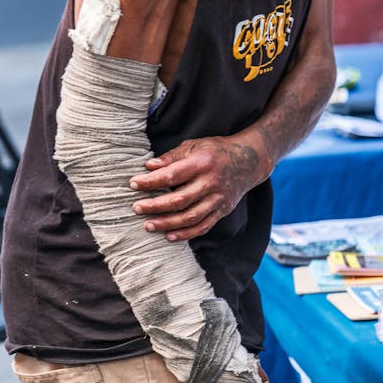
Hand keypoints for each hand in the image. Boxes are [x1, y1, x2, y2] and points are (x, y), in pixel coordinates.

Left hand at [129, 135, 270, 240]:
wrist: (249, 161)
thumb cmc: (215, 151)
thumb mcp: (193, 146)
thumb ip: (171, 157)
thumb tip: (148, 166)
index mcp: (202, 163)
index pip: (172, 175)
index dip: (151, 181)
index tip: (133, 184)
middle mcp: (211, 183)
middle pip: (179, 199)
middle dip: (155, 206)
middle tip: (136, 208)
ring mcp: (218, 199)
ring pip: (190, 217)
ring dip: (167, 223)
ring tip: (148, 225)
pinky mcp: (222, 211)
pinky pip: (203, 227)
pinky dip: (186, 234)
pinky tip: (169, 236)